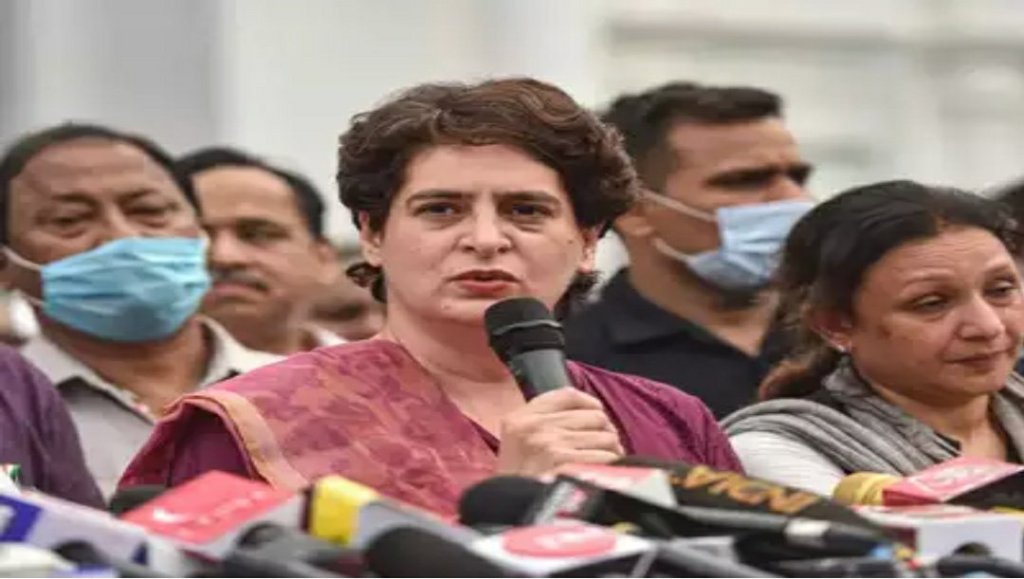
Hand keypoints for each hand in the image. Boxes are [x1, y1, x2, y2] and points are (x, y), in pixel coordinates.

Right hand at [496, 388, 623, 477]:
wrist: (508, 517)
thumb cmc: (517, 486)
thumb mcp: (517, 446)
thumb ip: (544, 424)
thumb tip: (593, 413)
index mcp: (520, 419)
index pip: (567, 395)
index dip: (590, 403)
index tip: (597, 414)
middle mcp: (535, 427)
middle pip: (593, 415)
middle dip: (605, 432)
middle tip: (602, 449)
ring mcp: (550, 444)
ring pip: (605, 436)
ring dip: (612, 451)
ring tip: (603, 464)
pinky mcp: (566, 464)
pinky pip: (607, 457)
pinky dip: (611, 467)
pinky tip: (602, 476)